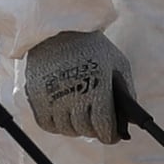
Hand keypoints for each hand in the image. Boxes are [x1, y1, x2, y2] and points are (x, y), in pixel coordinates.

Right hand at [20, 28, 128, 144]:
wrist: (58, 28)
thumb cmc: (92, 47)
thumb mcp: (117, 63)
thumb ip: (126, 91)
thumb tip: (128, 120)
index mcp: (98, 87)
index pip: (104, 126)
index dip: (110, 136)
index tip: (112, 136)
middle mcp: (74, 95)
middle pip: (85, 130)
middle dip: (94, 130)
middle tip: (96, 125)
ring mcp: (53, 97)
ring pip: (67, 130)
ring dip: (76, 128)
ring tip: (80, 118)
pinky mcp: (36, 96)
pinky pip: (47, 125)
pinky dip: (57, 125)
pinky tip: (64, 115)